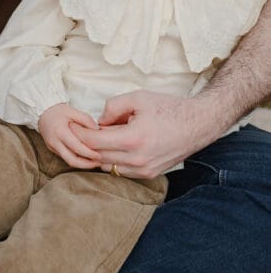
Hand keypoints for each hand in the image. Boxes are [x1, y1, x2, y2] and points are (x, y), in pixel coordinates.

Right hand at [38, 103, 100, 167]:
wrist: (42, 112)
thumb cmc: (58, 111)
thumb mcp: (73, 111)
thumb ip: (86, 119)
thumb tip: (97, 129)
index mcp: (60, 132)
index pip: (77, 148)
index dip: (89, 154)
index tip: (99, 156)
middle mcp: (55, 142)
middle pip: (71, 160)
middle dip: (86, 165)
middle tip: (98, 163)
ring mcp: (52, 147)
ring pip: (68, 161)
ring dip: (81, 164)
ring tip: (93, 162)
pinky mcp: (52, 149)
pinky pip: (64, 157)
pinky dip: (75, 159)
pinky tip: (84, 157)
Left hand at [71, 90, 209, 177]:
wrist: (198, 124)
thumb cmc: (168, 108)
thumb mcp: (138, 98)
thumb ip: (112, 107)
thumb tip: (98, 122)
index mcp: (133, 139)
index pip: (94, 143)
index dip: (80, 134)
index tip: (73, 126)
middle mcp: (138, 159)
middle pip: (98, 157)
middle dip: (87, 145)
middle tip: (81, 131)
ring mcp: (144, 170)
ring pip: (108, 167)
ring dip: (100, 154)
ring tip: (101, 138)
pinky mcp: (149, 174)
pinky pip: (122, 171)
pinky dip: (114, 161)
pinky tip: (115, 147)